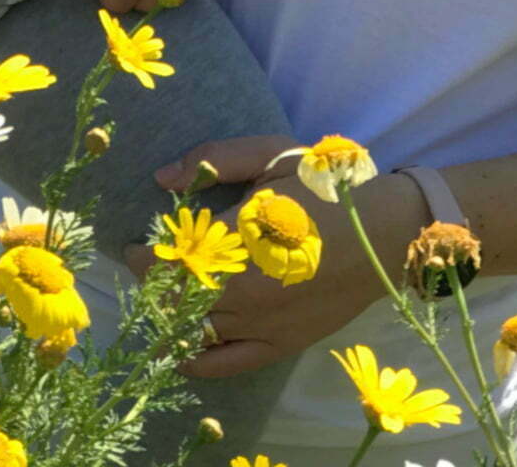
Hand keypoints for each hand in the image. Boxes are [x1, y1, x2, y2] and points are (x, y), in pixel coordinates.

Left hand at [123, 141, 401, 378]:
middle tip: (148, 269)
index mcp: (239, 238)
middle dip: (155, 285)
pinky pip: (226, 362)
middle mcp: (244, 289)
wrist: (384, 232)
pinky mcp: (279, 344)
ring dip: (171, 316)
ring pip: (196, 330)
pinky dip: (197, 360)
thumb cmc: (324, 187)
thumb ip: (216, 159)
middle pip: (177, 298)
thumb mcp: (271, 155)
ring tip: (162, 299)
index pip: (171, 260)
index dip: (144, 256)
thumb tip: (162, 177)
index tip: (132, 246)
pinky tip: (179, 351)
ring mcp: (261, 323)